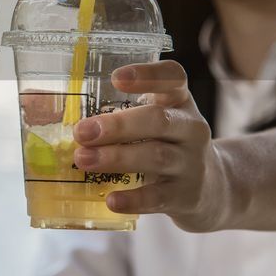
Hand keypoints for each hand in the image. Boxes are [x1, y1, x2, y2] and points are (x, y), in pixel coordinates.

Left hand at [72, 60, 234, 231]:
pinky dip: (134, 199)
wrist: (213, 189)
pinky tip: (111, 200)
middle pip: (158, 120)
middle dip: (118, 125)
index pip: (173, 77)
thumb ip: (123, 117)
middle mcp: (191, 128)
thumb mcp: (158, 124)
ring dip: (116, 158)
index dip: (147, 75)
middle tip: (82, 131)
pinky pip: (159, 197)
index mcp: (179, 102)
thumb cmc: (169, 147)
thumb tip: (63, 124)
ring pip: (156, 156)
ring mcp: (192, 163)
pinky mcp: (187, 196)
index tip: (116, 78)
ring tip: (83, 160)